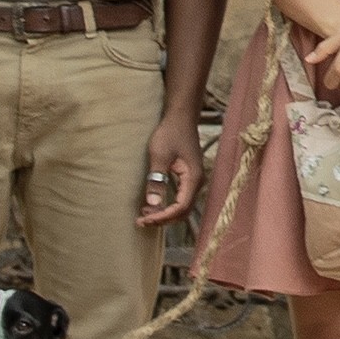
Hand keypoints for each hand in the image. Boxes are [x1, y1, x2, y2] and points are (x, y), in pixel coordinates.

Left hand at [136, 106, 200, 227]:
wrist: (181, 117)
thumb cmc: (171, 133)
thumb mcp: (160, 156)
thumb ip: (157, 180)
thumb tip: (153, 205)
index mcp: (193, 178)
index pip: (181, 207)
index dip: (163, 216)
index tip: (146, 219)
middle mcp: (197, 182)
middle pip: (183, 211)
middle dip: (163, 219)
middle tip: (142, 221)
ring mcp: (194, 180)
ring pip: (182, 206)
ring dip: (165, 214)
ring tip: (145, 216)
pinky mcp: (189, 177)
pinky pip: (181, 199)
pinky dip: (168, 206)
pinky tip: (154, 205)